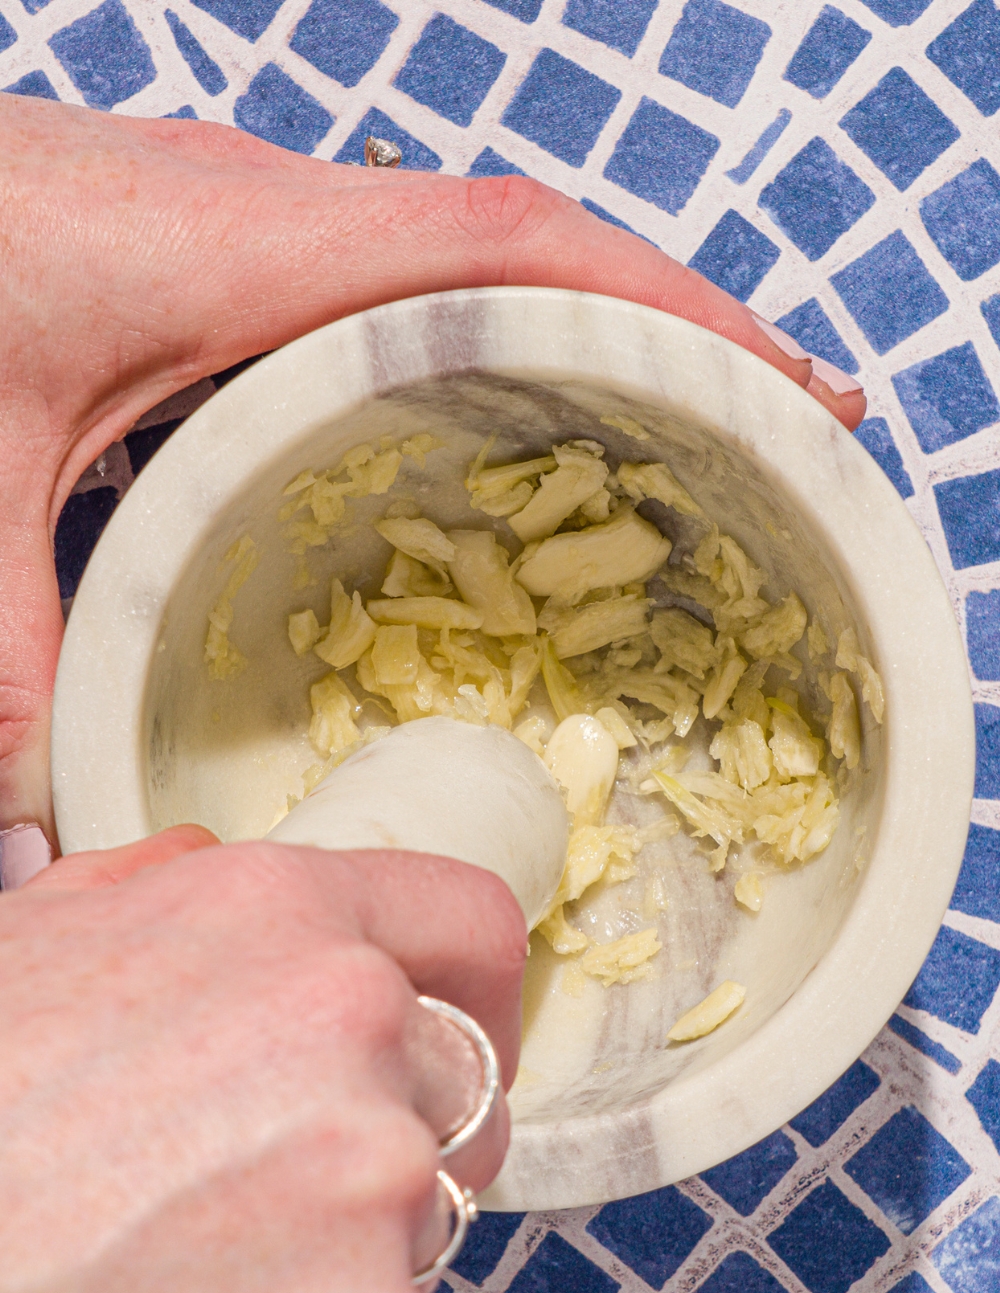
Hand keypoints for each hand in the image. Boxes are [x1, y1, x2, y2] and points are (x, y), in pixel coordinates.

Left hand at [0, 95, 864, 839]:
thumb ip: (15, 672)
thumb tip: (51, 852)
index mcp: (243, 254)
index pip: (506, 254)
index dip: (666, 311)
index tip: (788, 386)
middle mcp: (275, 222)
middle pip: (532, 255)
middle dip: (675, 329)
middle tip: (787, 426)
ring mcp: (257, 229)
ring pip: (477, 264)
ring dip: (597, 332)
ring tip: (699, 428)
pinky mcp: (228, 254)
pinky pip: (406, 286)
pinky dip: (496, 341)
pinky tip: (523, 415)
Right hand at [0, 829, 524, 1292]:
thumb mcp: (32, 946)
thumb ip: (158, 892)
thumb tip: (212, 873)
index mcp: (276, 914)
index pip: (469, 921)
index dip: (479, 985)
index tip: (473, 1032)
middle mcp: (350, 1019)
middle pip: (463, 1084)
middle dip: (398, 1135)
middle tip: (287, 1190)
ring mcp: (372, 1179)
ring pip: (426, 1219)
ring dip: (342, 1253)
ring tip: (194, 1275)